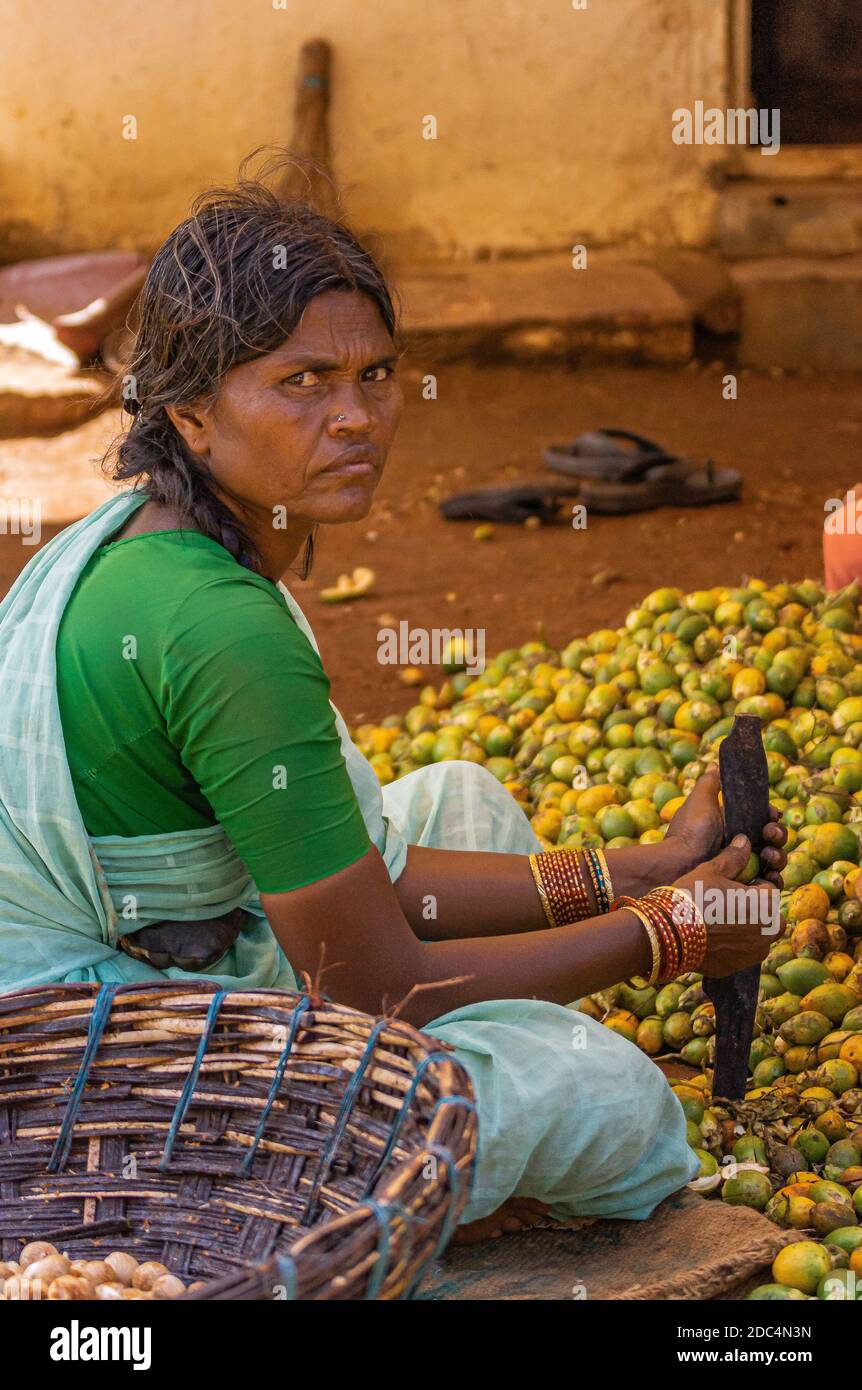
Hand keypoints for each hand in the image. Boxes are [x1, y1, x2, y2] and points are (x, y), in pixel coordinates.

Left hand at [664, 763, 787, 886]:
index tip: (771, 814)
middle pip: (774, 839)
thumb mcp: (699, 801)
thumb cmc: (689, 831)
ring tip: (770, 855)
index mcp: (734, 824)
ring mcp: (744, 867)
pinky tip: (771, 876)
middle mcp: (741, 845)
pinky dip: (774, 880)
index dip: (771, 815)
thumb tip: (716, 762)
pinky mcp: (744, 887)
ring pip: (775, 861)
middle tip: (770, 834)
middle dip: (778, 834)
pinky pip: (768, 885)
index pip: (764, 818)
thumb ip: (710, 782)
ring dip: (780, 855)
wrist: (678, 863)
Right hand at [673, 837, 776, 977]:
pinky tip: (710, 938)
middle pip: (767, 915)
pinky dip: (731, 947)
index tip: (730, 886)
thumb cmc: (693, 896)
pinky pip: (740, 953)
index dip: (750, 885)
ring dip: (744, 929)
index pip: (768, 890)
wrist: (668, 932)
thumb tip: (745, 840)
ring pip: (756, 936)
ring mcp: (753, 954)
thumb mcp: (712, 870)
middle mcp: (768, 932)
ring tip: (715, 921)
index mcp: (768, 905)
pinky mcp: (737, 968)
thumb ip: (734, 856)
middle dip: (753, 909)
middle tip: (724, 903)